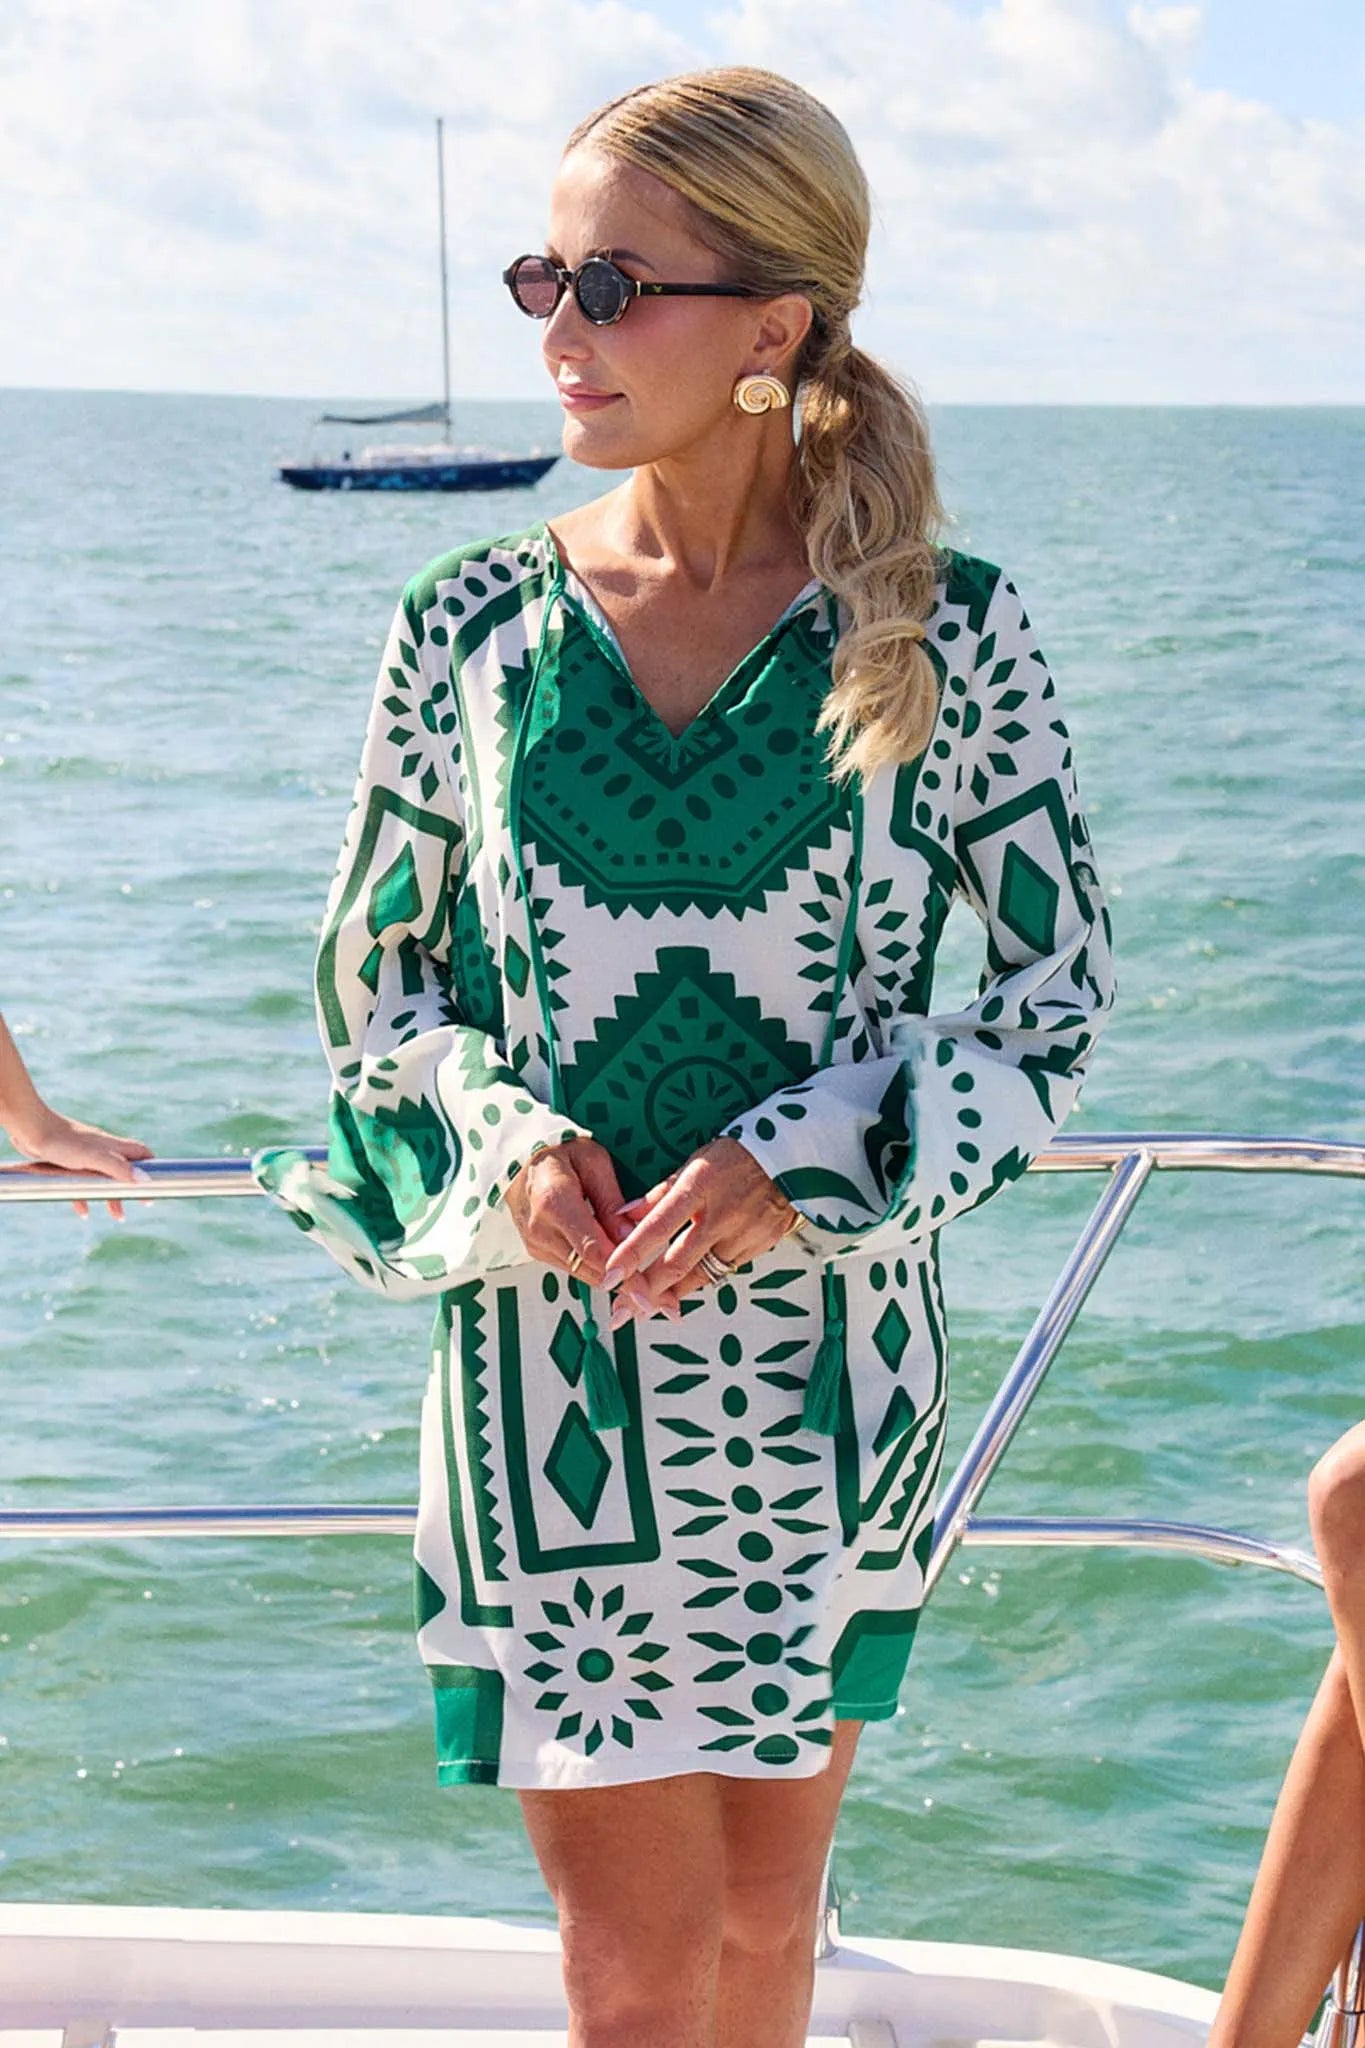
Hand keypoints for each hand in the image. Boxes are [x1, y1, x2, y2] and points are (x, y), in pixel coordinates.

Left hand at [7, 1109, 152, 1219]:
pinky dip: (85, 1197)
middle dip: (132, 1189)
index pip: (142, 1154)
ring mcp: (85, 1156)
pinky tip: (83, 1211)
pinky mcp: (69, 1163)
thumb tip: (145, 1181)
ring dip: (111, 1197)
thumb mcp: (93, 1158)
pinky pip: (81, 1183)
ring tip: (117, 1216)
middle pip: (125, 1170)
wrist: (30, 1130)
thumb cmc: (63, 1141)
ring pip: (104, 1179)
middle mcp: (102, 1150)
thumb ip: (118, 1168)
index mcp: (113, 1146)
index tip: (156, 1186)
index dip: (152, 1169)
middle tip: (138, 1205)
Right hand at [504, 1138, 649, 1312]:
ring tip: (649, 1291)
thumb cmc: (561, 1151)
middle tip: (661, 1302)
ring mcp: (536, 1244)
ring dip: (615, 1282)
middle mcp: (540, 1230)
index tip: (648, 1292)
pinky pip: (574, 1267)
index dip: (622, 1273)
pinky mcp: (538, 1251)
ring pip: (583, 1273)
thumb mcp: (593, 1161)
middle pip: (589, 1269)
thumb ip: (611, 1200)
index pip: (592, 1249)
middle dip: (626, 1286)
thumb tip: (630, 1237)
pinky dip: (599, 1272)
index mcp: (554, 1202)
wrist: (520, 1159)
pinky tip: (624, 1273)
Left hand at [603, 1138, 800, 1328]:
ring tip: (646, 1310)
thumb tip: (623, 1216)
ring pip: (700, 1276)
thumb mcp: (694, 1163)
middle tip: (622, 1313)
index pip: (658, 1227)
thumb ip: (659, 1193)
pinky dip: (700, 1281)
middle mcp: (721, 1215)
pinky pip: (722, 1271)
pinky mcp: (759, 1247)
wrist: (791, 1159)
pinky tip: (682, 1290)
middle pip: (678, 1263)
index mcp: (699, 1186)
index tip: (610, 1275)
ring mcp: (743, 1235)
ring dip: (671, 1296)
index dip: (632, 1254)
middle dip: (646, 1292)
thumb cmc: (734, 1157)